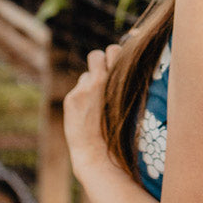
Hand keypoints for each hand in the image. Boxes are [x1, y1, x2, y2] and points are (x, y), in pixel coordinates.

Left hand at [63, 44, 121, 172]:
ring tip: (97, 101)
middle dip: (99, 62)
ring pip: (86, 74)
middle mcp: (102, 80)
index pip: (114, 50)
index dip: (114, 56)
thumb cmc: (121, 130)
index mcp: (120, 80)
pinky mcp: (72, 98)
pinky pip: (78, 89)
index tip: (116, 64)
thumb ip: (123, 84)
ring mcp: (84, 89)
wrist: (99, 152)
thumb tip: (121, 66)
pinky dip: (82, 97)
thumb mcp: (130, 102)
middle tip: (103, 75)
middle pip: (97, 55)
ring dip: (90, 83)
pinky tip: (87, 112)